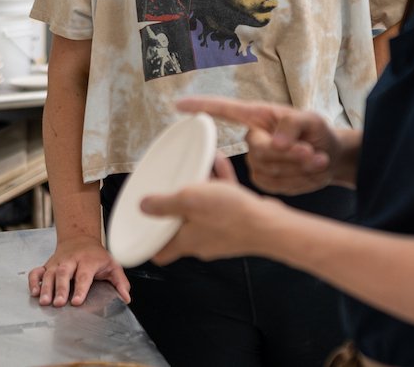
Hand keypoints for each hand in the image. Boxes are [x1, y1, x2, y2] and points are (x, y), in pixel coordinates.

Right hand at [28, 235, 131, 306]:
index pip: (84, 275)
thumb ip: (120, 281)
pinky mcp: (48, 264)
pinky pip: (37, 271)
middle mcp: (71, 260)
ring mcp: (58, 262)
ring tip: (44, 301)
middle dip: (60, 288)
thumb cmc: (97, 256)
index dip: (80, 288)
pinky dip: (34, 281)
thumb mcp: (112, 265)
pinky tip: (34, 292)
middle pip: (64, 273)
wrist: (80, 238)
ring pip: (49, 273)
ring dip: (46, 287)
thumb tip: (126, 297)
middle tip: (58, 303)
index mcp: (88, 260)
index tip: (76, 301)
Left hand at [144, 156, 282, 263]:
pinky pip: (223, 202)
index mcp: (186, 242)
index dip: (149, 242)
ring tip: (200, 163)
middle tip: (174, 186)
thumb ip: (164, 204)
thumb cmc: (231, 215)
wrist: (270, 225)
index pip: (160, 252)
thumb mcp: (189, 201)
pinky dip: (219, 184)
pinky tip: (219, 161)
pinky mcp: (238, 224)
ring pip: (204, 210)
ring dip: (200, 188)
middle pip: (181, 226)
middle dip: (177, 205)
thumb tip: (144, 207)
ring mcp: (221, 233)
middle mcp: (202, 241)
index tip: (143, 228)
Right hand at [179, 96, 340, 194]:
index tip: (178, 105)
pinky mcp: (265, 180)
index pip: (223, 110)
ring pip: (269, 169)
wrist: (330, 157)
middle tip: (310, 151)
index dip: (200, 106)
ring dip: (297, 167)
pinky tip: (309, 171)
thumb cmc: (318, 132)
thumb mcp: (312, 120)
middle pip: (258, 150)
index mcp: (257, 117)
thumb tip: (275, 142)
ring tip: (316, 158)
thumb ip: (293, 125)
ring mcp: (257, 162)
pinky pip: (275, 184)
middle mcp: (253, 139)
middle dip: (288, 154)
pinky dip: (297, 179)